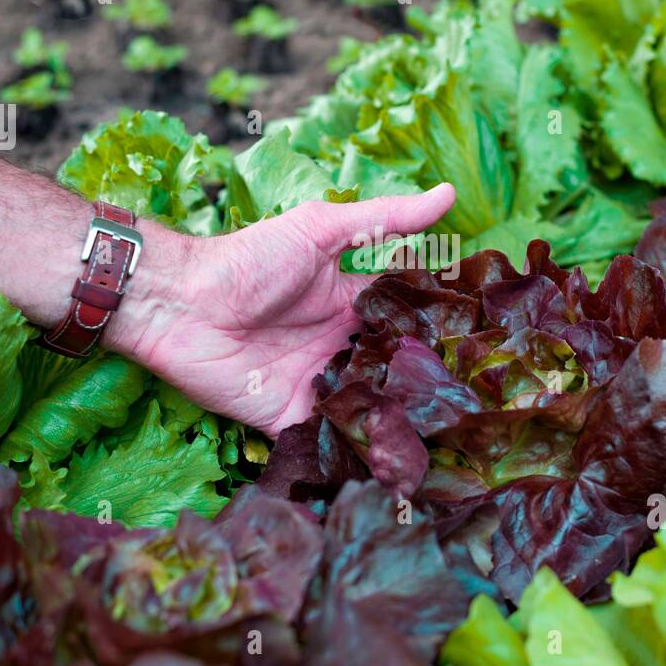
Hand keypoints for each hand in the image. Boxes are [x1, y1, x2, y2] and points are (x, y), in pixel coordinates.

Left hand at [109, 185, 455, 437]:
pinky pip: (327, 442)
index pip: (403, 322)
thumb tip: (450, 194)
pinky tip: (392, 471)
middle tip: (473, 404)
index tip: (484, 346)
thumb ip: (385, 219)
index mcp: (349, 305)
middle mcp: (337, 348)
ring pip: (367, 410)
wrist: (181, 304)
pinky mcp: (287, 419)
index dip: (438, 332)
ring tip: (448, 443)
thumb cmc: (248, 260)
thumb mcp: (321, 230)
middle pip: (390, 372)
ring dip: (396, 423)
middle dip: (423, 387)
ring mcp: (314, 386)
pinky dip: (352, 454)